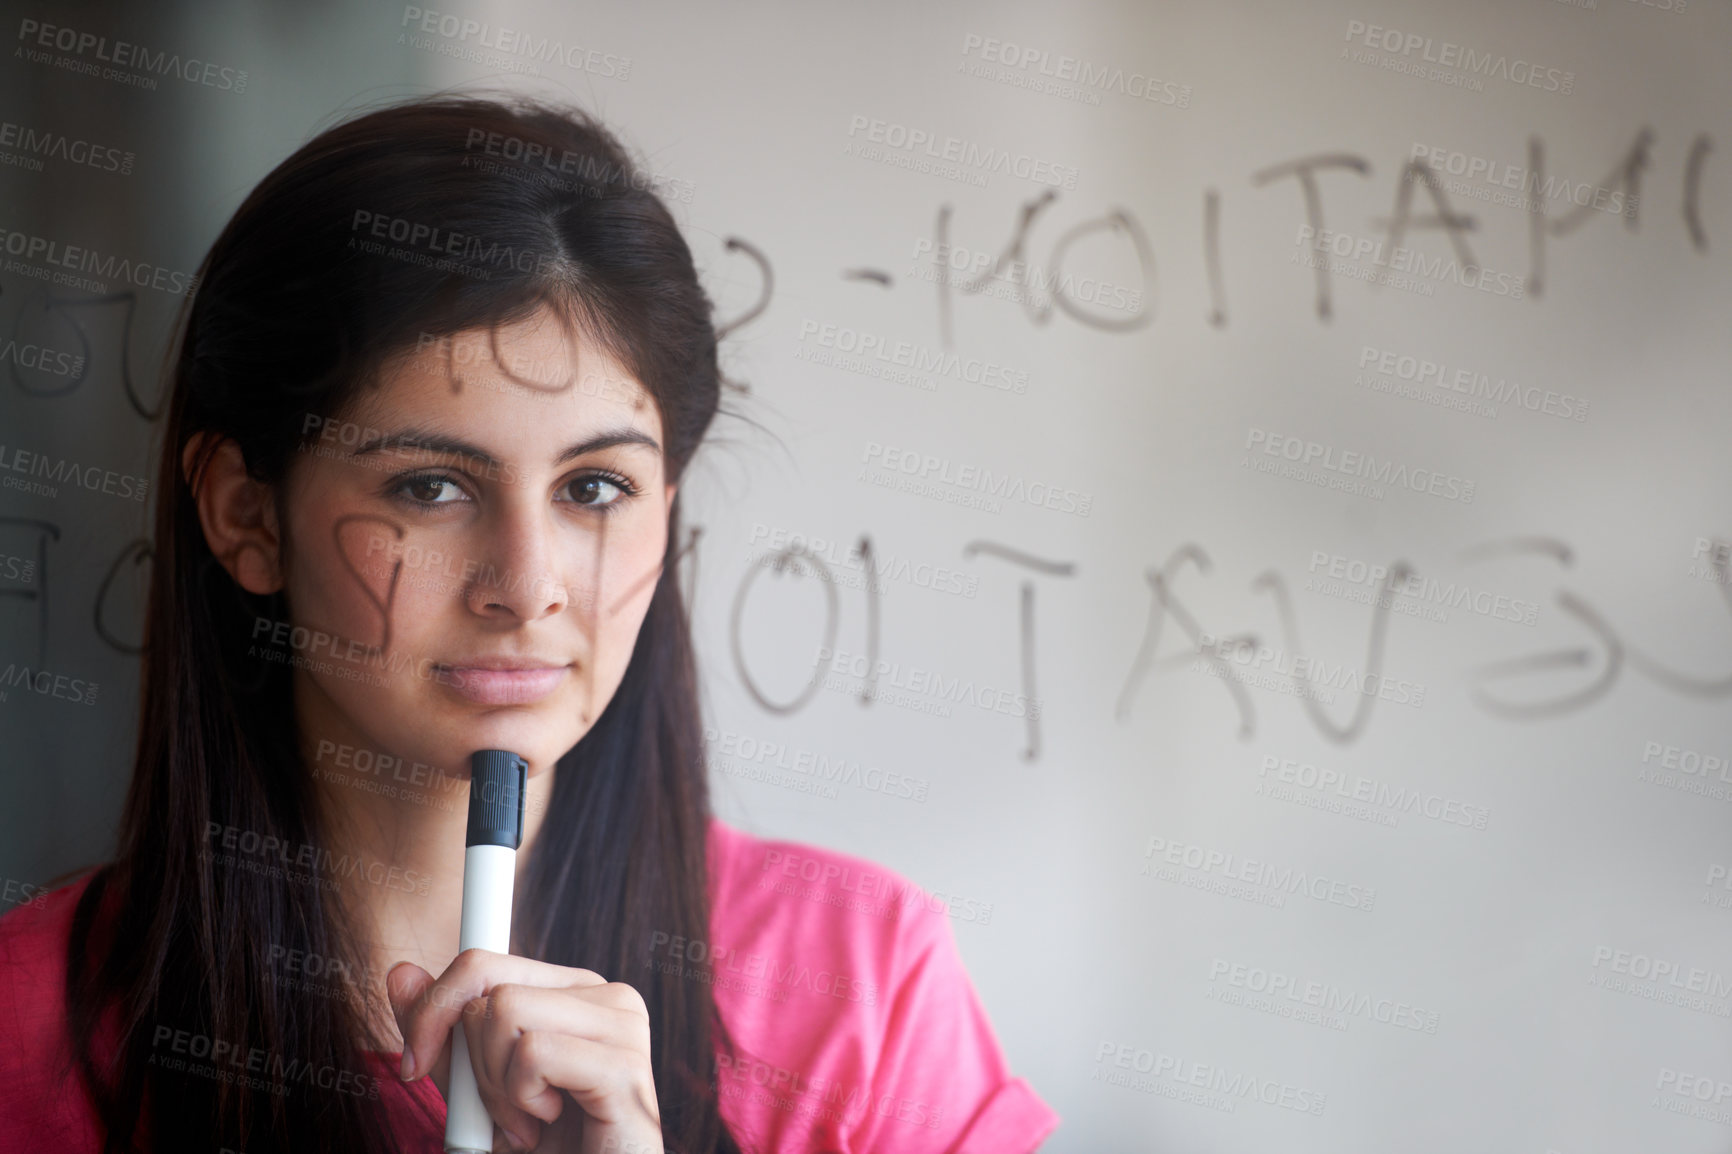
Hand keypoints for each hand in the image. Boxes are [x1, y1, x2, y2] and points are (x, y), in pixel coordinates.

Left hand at [388, 950, 663, 1153]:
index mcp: (577, 992)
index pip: (484, 962)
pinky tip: (547, 1125)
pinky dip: (521, 1101)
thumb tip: (400, 972)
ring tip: (527, 1123)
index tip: (412, 1066)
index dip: (434, 1009)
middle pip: (489, 987)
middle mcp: (608, 995)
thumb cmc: (544, 1149)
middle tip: (501, 1112)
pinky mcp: (624, 1066)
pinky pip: (533, 1054)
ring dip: (497, 1086)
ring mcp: (624, 1026)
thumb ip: (445, 1037)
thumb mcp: (476, 1091)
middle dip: (471, 1061)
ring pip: (506, 1012)